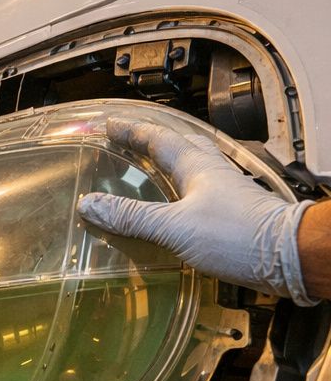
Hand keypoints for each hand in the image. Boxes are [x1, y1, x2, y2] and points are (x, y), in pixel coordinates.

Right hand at [77, 118, 312, 302]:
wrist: (289, 256)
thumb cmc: (237, 235)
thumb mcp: (174, 227)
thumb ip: (132, 216)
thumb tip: (90, 205)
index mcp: (196, 166)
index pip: (158, 139)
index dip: (132, 131)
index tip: (111, 124)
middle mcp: (213, 173)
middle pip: (179, 145)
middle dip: (151, 141)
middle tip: (128, 141)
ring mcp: (226, 191)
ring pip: (192, 167)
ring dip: (168, 163)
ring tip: (149, 168)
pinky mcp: (233, 213)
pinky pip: (199, 191)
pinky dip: (180, 190)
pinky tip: (176, 204)